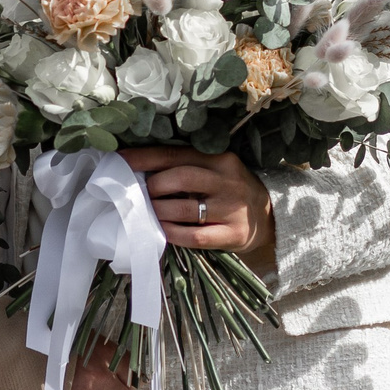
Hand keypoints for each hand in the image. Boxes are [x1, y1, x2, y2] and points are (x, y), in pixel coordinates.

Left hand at [120, 146, 275, 260]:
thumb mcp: (214, 171)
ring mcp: (231, 208)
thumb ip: (185, 168)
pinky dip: (174, 233)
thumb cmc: (228, 190)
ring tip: (148, 213)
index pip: (175, 154)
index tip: (120, 161)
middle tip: (140, 193)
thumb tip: (139, 171)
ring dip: (159, 211)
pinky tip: (163, 231)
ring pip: (186, 208)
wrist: (269, 216)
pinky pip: (196, 236)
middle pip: (181, 177)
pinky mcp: (233, 234)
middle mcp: (227, 180)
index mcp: (219, 158)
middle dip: (154, 186)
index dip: (144, 158)